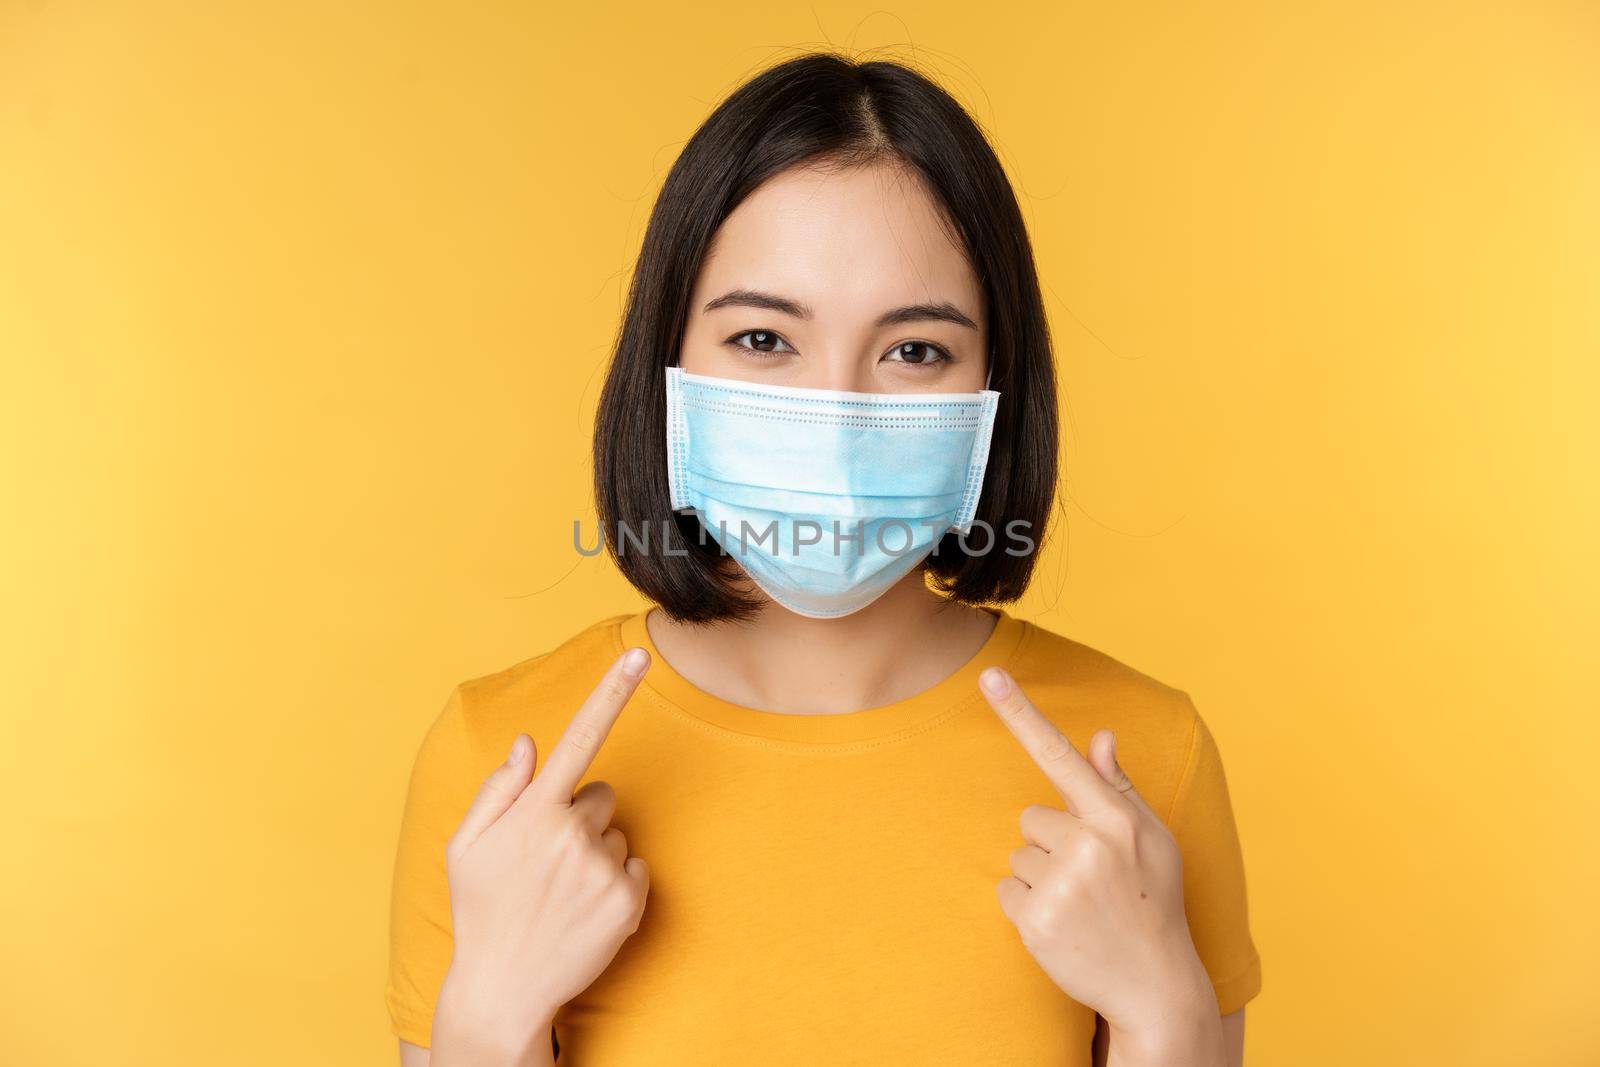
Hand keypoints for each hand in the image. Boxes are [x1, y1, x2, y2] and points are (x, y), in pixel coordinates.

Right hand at [432, 647, 652, 1062]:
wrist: (504, 990)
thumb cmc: (481, 911)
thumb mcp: (467, 846)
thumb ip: (498, 790)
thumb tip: (528, 743)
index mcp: (534, 811)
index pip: (580, 737)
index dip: (611, 691)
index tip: (641, 653)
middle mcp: (573, 832)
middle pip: (599, 794)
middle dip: (578, 815)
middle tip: (544, 860)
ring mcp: (604, 867)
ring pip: (616, 832)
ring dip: (594, 851)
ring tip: (560, 891)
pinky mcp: (629, 899)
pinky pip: (634, 866)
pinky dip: (615, 882)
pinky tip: (584, 909)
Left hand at [980, 667, 1221, 1057]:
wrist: (1155, 986)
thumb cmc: (1153, 901)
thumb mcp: (1151, 840)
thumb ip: (1118, 788)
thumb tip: (1100, 736)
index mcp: (1117, 818)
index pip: (1060, 755)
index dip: (1021, 713)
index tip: (989, 675)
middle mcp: (1088, 845)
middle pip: (1030, 817)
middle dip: (1052, 843)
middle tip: (1088, 878)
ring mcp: (1061, 885)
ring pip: (1017, 855)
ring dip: (1040, 877)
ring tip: (1080, 904)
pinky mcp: (1035, 920)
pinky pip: (1006, 890)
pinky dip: (1026, 907)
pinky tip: (1061, 924)